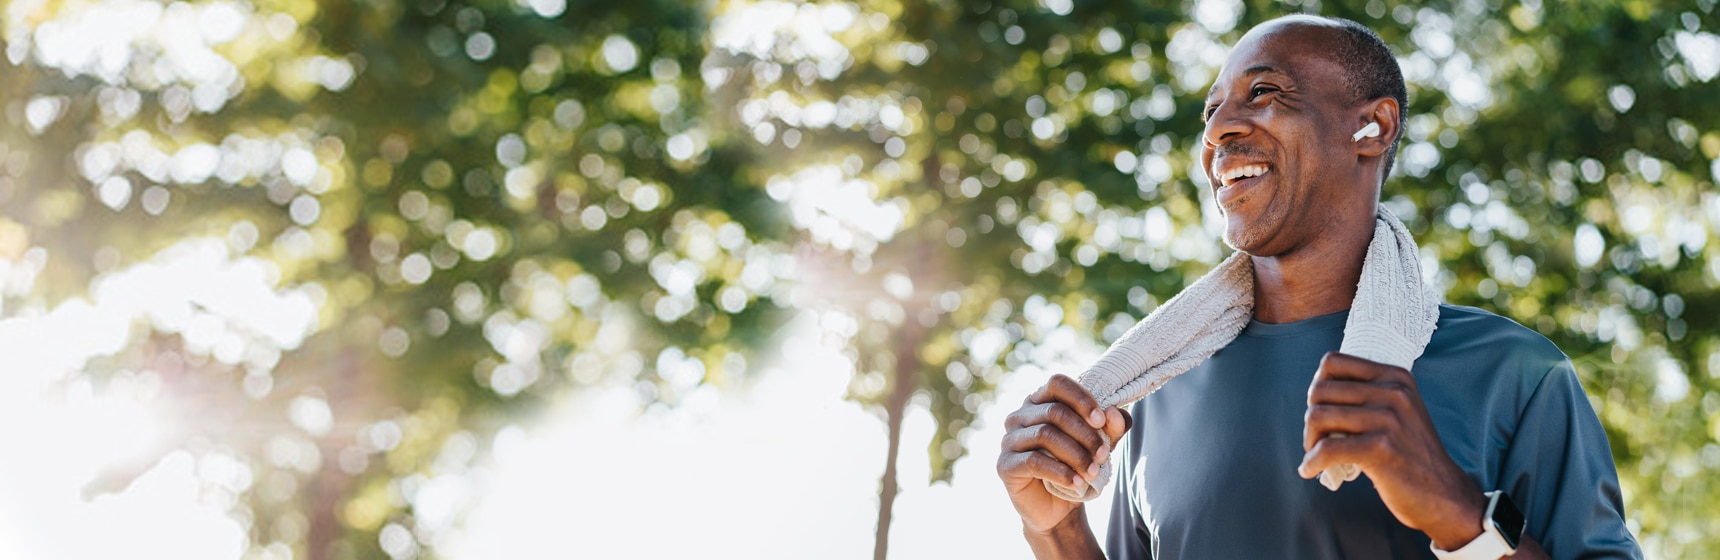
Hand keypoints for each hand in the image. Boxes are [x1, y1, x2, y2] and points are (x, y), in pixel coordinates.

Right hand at [997, 374, 1130, 534]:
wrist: (1057, 507)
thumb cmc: (1076, 466)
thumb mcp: (1099, 445)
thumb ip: (1111, 427)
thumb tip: (1114, 413)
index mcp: (1040, 401)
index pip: (1057, 384)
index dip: (1081, 398)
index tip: (1101, 421)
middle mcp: (1019, 416)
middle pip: (1054, 412)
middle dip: (1084, 434)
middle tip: (1103, 455)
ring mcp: (1009, 439)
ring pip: (1045, 435)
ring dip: (1075, 454)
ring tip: (1093, 472)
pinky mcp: (1005, 465)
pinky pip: (1033, 462)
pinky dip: (1060, 472)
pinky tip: (1077, 483)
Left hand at [1298, 351, 1487, 549]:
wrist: (1443, 493)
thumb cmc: (1410, 453)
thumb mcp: (1399, 410)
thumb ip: (1368, 393)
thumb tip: (1317, 389)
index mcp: (1395, 376)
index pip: (1333, 362)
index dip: (1318, 385)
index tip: (1321, 408)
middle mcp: (1393, 392)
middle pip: (1320, 390)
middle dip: (1311, 418)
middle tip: (1318, 439)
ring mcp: (1388, 419)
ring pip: (1318, 416)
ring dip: (1310, 439)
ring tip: (1316, 454)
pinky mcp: (1380, 448)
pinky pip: (1326, 448)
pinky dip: (1311, 461)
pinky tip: (1310, 470)